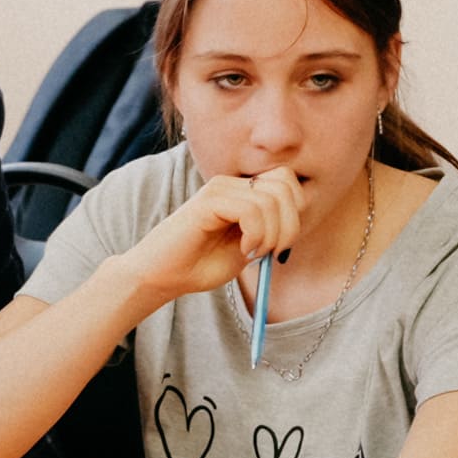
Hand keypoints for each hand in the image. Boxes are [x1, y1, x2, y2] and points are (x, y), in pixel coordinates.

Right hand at [118, 170, 307, 309]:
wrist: (163, 276)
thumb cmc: (199, 265)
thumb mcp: (246, 248)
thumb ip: (269, 232)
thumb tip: (293, 224)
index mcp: (241, 191)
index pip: (286, 181)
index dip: (294, 212)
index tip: (279, 244)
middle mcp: (231, 184)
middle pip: (285, 186)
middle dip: (289, 225)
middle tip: (271, 252)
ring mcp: (219, 189)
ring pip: (271, 201)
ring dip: (271, 235)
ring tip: (253, 253)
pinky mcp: (208, 201)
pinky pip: (250, 210)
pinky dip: (255, 235)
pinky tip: (243, 250)